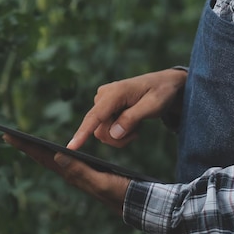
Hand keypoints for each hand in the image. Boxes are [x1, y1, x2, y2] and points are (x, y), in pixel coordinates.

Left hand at [3, 134, 130, 214]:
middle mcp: (72, 175)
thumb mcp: (102, 183)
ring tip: (23, 142)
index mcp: (72, 175)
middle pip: (44, 159)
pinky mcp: (86, 175)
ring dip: (37, 150)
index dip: (26, 147)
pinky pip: (63, 162)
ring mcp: (78, 176)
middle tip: (7, 136)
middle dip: (26, 147)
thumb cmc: (123, 194)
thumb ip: (79, 171)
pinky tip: (51, 151)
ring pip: (52, 161)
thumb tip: (56, 155)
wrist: (139, 205)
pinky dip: (52, 154)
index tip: (8, 137)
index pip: (44, 158)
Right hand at [67, 68, 186, 149]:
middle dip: (118, 138)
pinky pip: (104, 129)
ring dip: (120, 136)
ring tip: (136, 125)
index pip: (95, 116)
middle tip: (137, 133)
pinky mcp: (103, 108)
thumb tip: (114, 133)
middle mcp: (103, 96)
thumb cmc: (161, 92)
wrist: (163, 84)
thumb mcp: (154, 106)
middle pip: (100, 130)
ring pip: (102, 132)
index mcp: (115, 92)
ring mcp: (101, 102)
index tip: (70, 148)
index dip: (82, 133)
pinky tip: (131, 122)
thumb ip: (133, 118)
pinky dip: (119, 132)